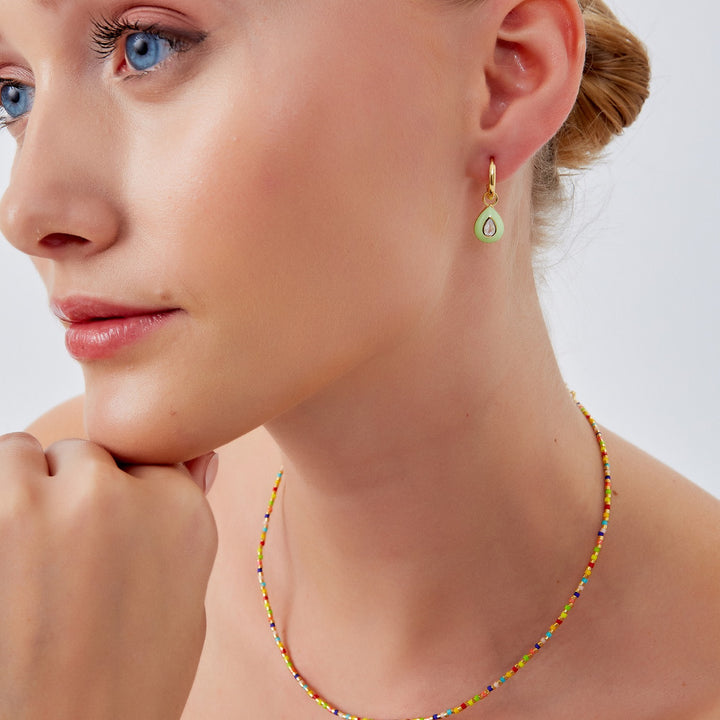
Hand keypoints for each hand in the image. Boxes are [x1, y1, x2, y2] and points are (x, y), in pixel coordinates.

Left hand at [0, 433, 217, 719]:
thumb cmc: (128, 685)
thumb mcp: (185, 603)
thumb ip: (185, 517)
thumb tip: (200, 457)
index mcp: (180, 510)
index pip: (143, 461)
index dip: (124, 500)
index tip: (110, 545)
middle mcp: (116, 494)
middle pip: (83, 454)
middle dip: (72, 491)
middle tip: (62, 562)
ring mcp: (43, 504)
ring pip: (20, 454)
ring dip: (21, 492)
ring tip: (23, 561)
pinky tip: (6, 569)